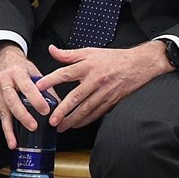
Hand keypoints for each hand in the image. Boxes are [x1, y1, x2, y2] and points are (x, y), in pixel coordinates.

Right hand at [0, 43, 47, 149]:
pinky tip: (10, 138)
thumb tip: (60, 105)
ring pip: (2, 110)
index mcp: (17, 71)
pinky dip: (6, 127)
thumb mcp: (35, 71)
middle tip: (33, 126)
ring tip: (14, 142)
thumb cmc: (20, 67)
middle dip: (22, 115)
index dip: (36, 99)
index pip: (27, 86)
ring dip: (9, 127)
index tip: (46, 110)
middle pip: (12, 100)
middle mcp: (3, 80)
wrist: (2, 59)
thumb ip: (46, 87)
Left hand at [39, 41, 175, 131]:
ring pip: (86, 109)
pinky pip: (97, 113)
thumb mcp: (90, 52)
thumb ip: (68, 54)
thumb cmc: (113, 58)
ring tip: (61, 126)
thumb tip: (51, 50)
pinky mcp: (112, 101)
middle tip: (52, 119)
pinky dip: (86, 120)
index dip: (51, 80)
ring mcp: (104, 92)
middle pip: (76, 97)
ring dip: (73, 119)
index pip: (65, 73)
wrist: (139, 65)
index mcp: (88, 66)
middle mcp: (95, 80)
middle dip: (62, 110)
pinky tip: (77, 124)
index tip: (38, 87)